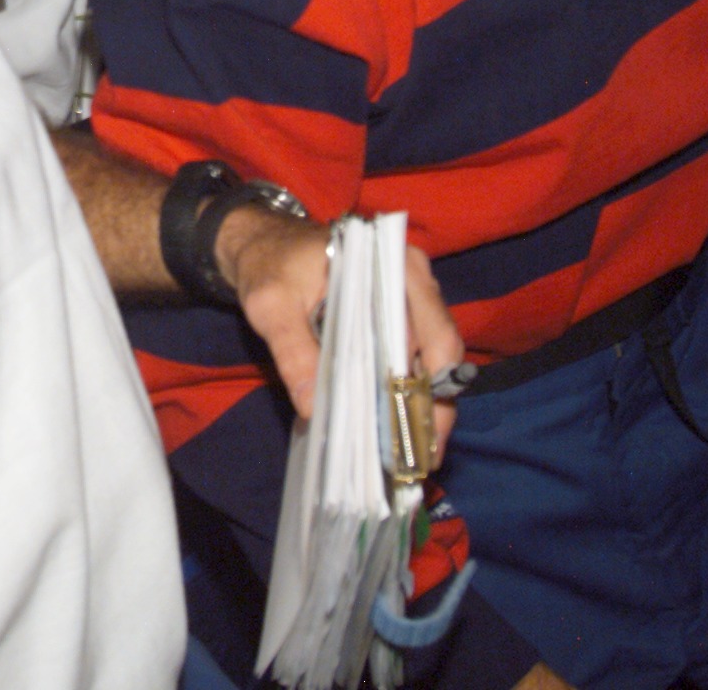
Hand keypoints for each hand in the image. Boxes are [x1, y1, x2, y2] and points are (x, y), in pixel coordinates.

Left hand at [215, 212, 463, 461]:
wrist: (265, 244)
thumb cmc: (271, 266)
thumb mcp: (271, 305)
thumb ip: (294, 352)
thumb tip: (314, 410)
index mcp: (392, 267)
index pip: (430, 336)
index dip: (425, 390)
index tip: (415, 438)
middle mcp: (414, 280)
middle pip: (442, 353)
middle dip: (433, 408)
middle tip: (420, 462)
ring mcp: (412, 298)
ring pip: (434, 360)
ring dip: (424, 405)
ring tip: (412, 456)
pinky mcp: (401, 316)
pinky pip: (416, 357)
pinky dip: (409, 391)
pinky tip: (396, 427)